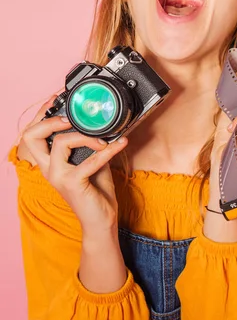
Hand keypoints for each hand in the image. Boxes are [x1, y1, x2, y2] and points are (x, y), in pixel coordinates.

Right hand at [18, 95, 127, 236]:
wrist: (101, 220)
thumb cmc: (96, 192)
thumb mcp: (92, 162)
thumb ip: (90, 145)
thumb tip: (102, 126)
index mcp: (50, 163)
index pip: (34, 136)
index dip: (41, 116)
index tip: (55, 99)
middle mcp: (49, 169)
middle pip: (32, 137)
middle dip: (49, 121)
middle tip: (70, 118)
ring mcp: (58, 176)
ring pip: (61, 142)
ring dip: (85, 136)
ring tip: (103, 139)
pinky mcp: (72, 183)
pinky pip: (89, 159)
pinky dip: (108, 150)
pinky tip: (120, 144)